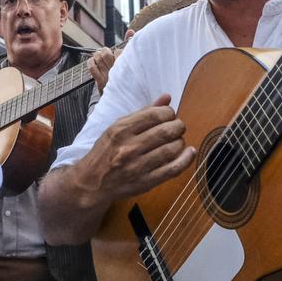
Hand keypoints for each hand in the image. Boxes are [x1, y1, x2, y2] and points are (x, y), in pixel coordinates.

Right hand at [79, 94, 194, 202]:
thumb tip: (167, 98)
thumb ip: (143, 112)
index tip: (169, 115)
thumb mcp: (118, 127)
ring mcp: (137, 166)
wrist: (92, 182)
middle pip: (166, 131)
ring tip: (177, 140)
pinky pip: (173, 169)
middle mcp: (128, 147)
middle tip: (177, 127)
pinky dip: (185, 160)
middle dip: (178, 126)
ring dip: (180, 141)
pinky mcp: (145, 182)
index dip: (168, 112)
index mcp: (121, 130)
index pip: (155, 115)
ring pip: (171, 149)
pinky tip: (189, 153)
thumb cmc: (106, 151)